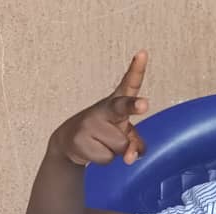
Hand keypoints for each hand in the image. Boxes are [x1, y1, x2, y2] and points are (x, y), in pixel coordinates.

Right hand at [51, 51, 148, 166]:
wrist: (70, 142)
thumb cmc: (104, 133)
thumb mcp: (123, 134)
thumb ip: (135, 143)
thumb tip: (130, 158)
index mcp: (116, 102)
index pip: (128, 83)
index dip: (136, 69)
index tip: (143, 54)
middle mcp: (105, 109)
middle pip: (121, 108)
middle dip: (133, 107)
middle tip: (145, 103)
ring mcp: (91, 123)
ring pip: (120, 145)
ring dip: (116, 151)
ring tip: (103, 143)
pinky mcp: (81, 140)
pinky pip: (108, 157)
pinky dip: (105, 159)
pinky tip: (94, 149)